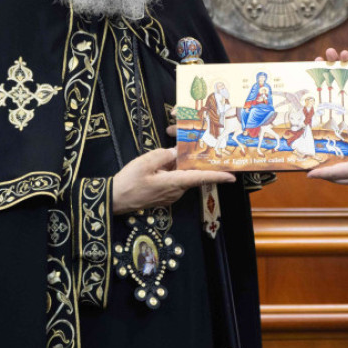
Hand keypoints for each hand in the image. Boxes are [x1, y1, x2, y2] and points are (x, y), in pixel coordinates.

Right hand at [112, 147, 235, 213]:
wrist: (114, 200)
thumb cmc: (129, 182)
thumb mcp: (146, 162)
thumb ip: (164, 155)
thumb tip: (176, 152)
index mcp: (174, 182)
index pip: (200, 179)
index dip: (218, 177)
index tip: (232, 177)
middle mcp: (176, 191)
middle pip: (192, 174)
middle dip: (195, 162)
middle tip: (200, 147)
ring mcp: (171, 195)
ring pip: (182, 177)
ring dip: (181, 166)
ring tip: (176, 150)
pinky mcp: (164, 196)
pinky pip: (175, 181)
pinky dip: (174, 172)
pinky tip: (165, 163)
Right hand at [319, 47, 347, 132]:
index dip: (346, 60)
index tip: (343, 53)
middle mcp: (346, 87)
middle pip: (337, 71)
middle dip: (332, 60)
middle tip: (329, 53)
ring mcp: (338, 97)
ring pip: (328, 81)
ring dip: (322, 71)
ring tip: (318, 61)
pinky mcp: (333, 107)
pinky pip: (325, 98)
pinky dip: (318, 90)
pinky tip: (312, 83)